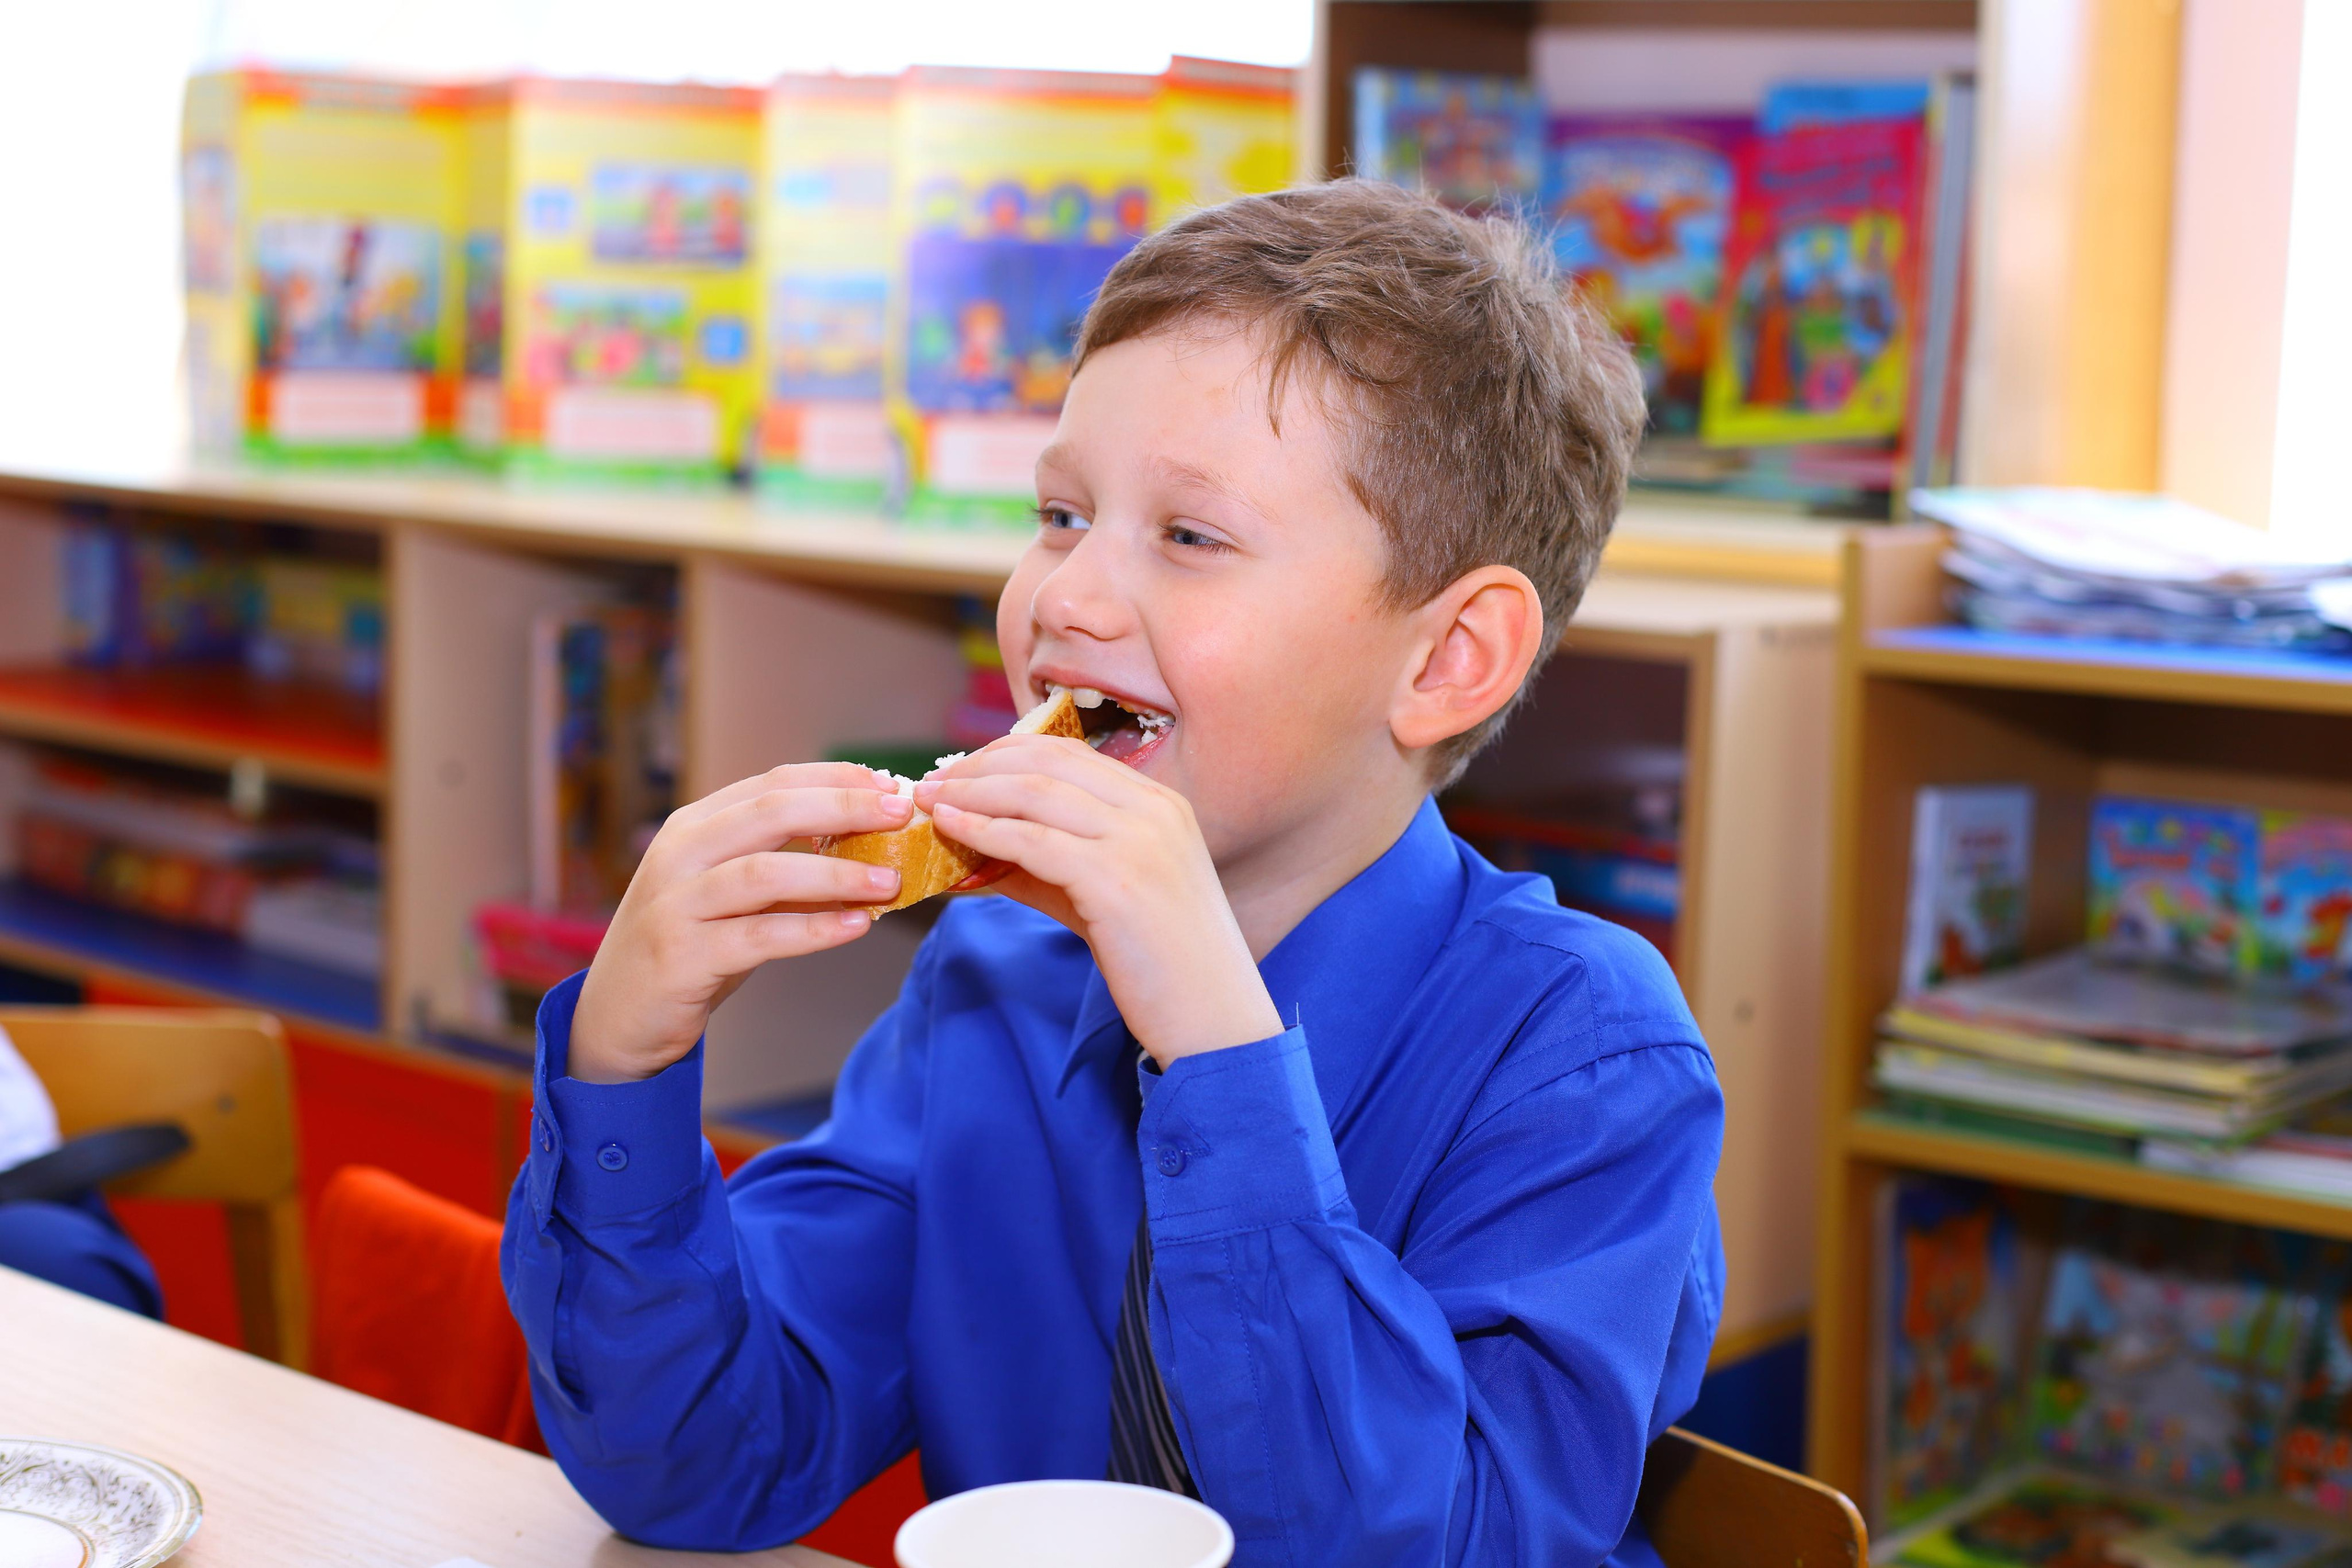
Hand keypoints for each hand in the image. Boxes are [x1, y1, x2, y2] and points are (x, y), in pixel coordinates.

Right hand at [569, 763, 913, 1083]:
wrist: (616, 1018)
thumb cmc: (688, 947)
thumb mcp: (732, 897)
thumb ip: (784, 869)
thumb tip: (870, 849)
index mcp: (694, 827)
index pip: (772, 784)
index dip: (835, 779)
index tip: (888, 785)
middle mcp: (679, 855)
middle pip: (771, 813)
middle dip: (843, 808)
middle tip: (900, 814)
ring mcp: (676, 904)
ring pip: (766, 872)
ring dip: (836, 874)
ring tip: (890, 881)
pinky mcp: (682, 955)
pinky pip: (760, 936)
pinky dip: (814, 929)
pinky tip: (856, 926)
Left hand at [915, 737, 1280, 1066]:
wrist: (1216, 1019)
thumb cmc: (1163, 964)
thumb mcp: (1104, 896)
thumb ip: (1046, 868)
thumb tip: (971, 853)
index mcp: (1159, 802)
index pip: (1068, 752)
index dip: (1003, 754)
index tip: (959, 772)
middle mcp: (1153, 809)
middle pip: (1046, 760)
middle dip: (978, 766)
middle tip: (932, 783)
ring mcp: (1138, 840)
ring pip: (1034, 792)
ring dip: (970, 794)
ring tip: (930, 804)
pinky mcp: (1117, 880)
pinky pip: (1033, 841)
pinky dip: (983, 832)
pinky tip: (952, 833)